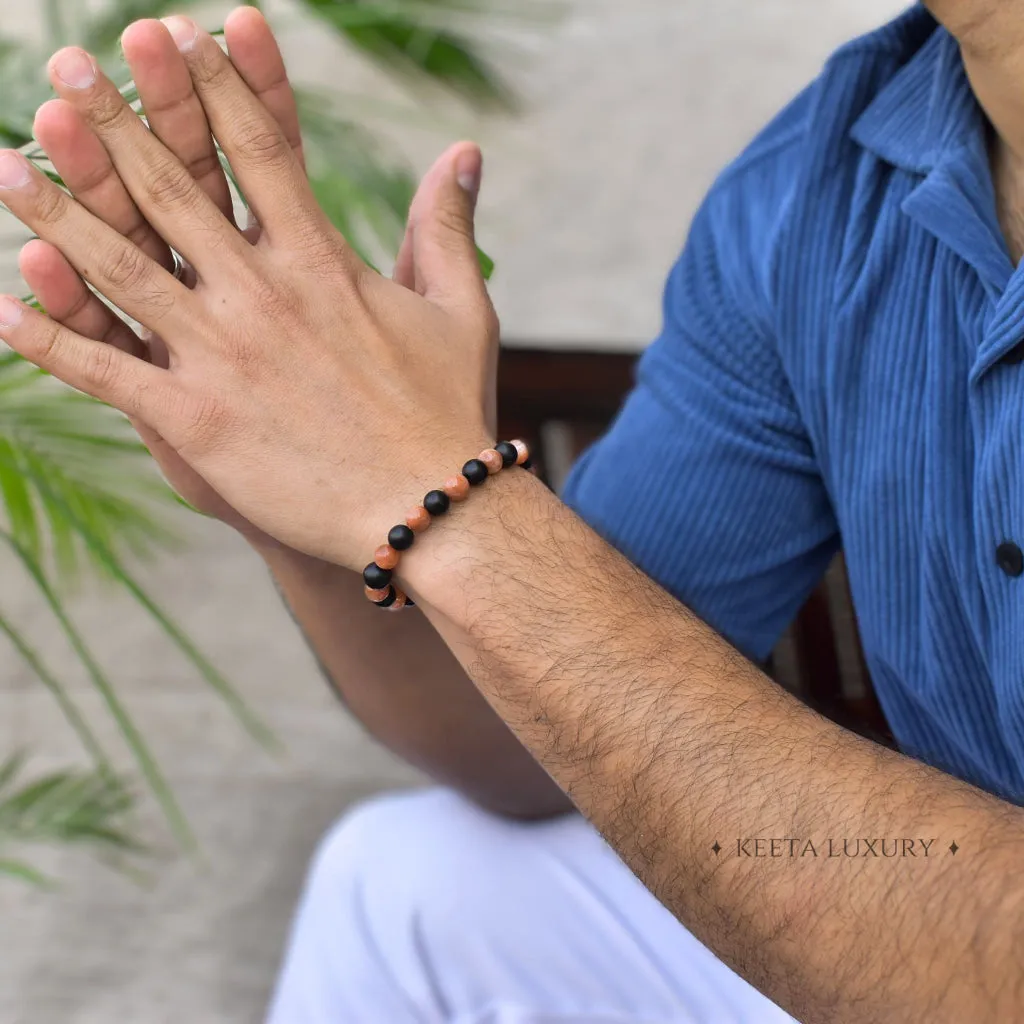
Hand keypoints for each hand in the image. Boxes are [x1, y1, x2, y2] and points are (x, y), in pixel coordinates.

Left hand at [0, 10, 497, 569]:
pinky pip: (105, 369)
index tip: (179, 33)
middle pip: (174, 188)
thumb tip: (464, 151)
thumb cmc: (447, 411)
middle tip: (64, 65)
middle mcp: (263, 295)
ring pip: (120, 267)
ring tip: (3, 161)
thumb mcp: (461, 310)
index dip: (216, 83)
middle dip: (115, 119)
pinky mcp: (196, 421)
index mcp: (323, 263)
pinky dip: (49, 338)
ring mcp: (222, 357)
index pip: (260, 149)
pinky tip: (1, 308)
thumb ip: (446, 225)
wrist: (428, 510)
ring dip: (55, 210)